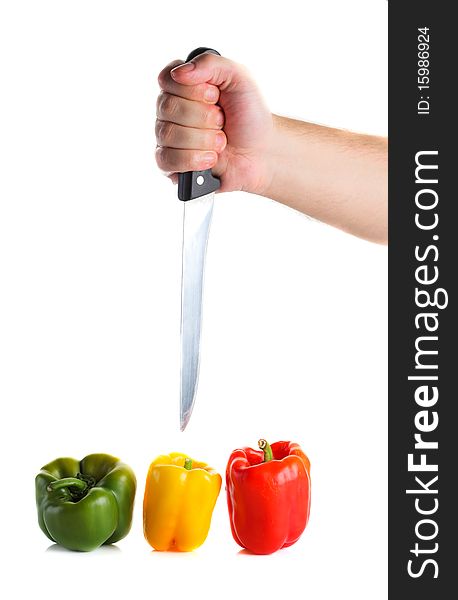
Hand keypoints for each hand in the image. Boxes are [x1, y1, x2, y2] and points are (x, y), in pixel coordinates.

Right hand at [156, 52, 273, 193]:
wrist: (262, 152)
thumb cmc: (250, 115)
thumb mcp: (240, 77)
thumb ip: (210, 63)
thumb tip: (178, 72)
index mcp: (182, 86)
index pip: (167, 80)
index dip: (194, 91)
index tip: (214, 96)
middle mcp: (170, 110)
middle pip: (168, 108)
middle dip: (204, 117)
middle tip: (222, 121)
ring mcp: (168, 138)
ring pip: (168, 135)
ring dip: (204, 140)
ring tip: (221, 142)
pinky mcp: (171, 165)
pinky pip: (166, 160)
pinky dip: (193, 159)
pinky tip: (211, 158)